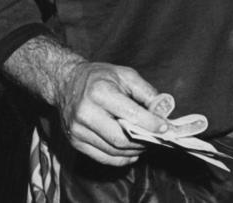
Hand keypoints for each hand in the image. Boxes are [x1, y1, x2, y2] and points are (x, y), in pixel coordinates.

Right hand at [54, 62, 205, 166]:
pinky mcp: (75, 142)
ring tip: (146, 144)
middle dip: (143, 141)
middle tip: (157, 138)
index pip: (130, 114)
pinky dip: (121, 158)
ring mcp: (78, 130)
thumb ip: (146, 91)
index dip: (150, 123)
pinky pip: (102, 158)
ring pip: (113, 151)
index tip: (165, 128)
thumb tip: (162, 111)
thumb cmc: (99, 77)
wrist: (66, 82)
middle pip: (121, 138)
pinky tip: (132, 152)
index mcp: (99, 92)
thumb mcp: (125, 74)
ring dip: (134, 151)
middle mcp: (86, 113)